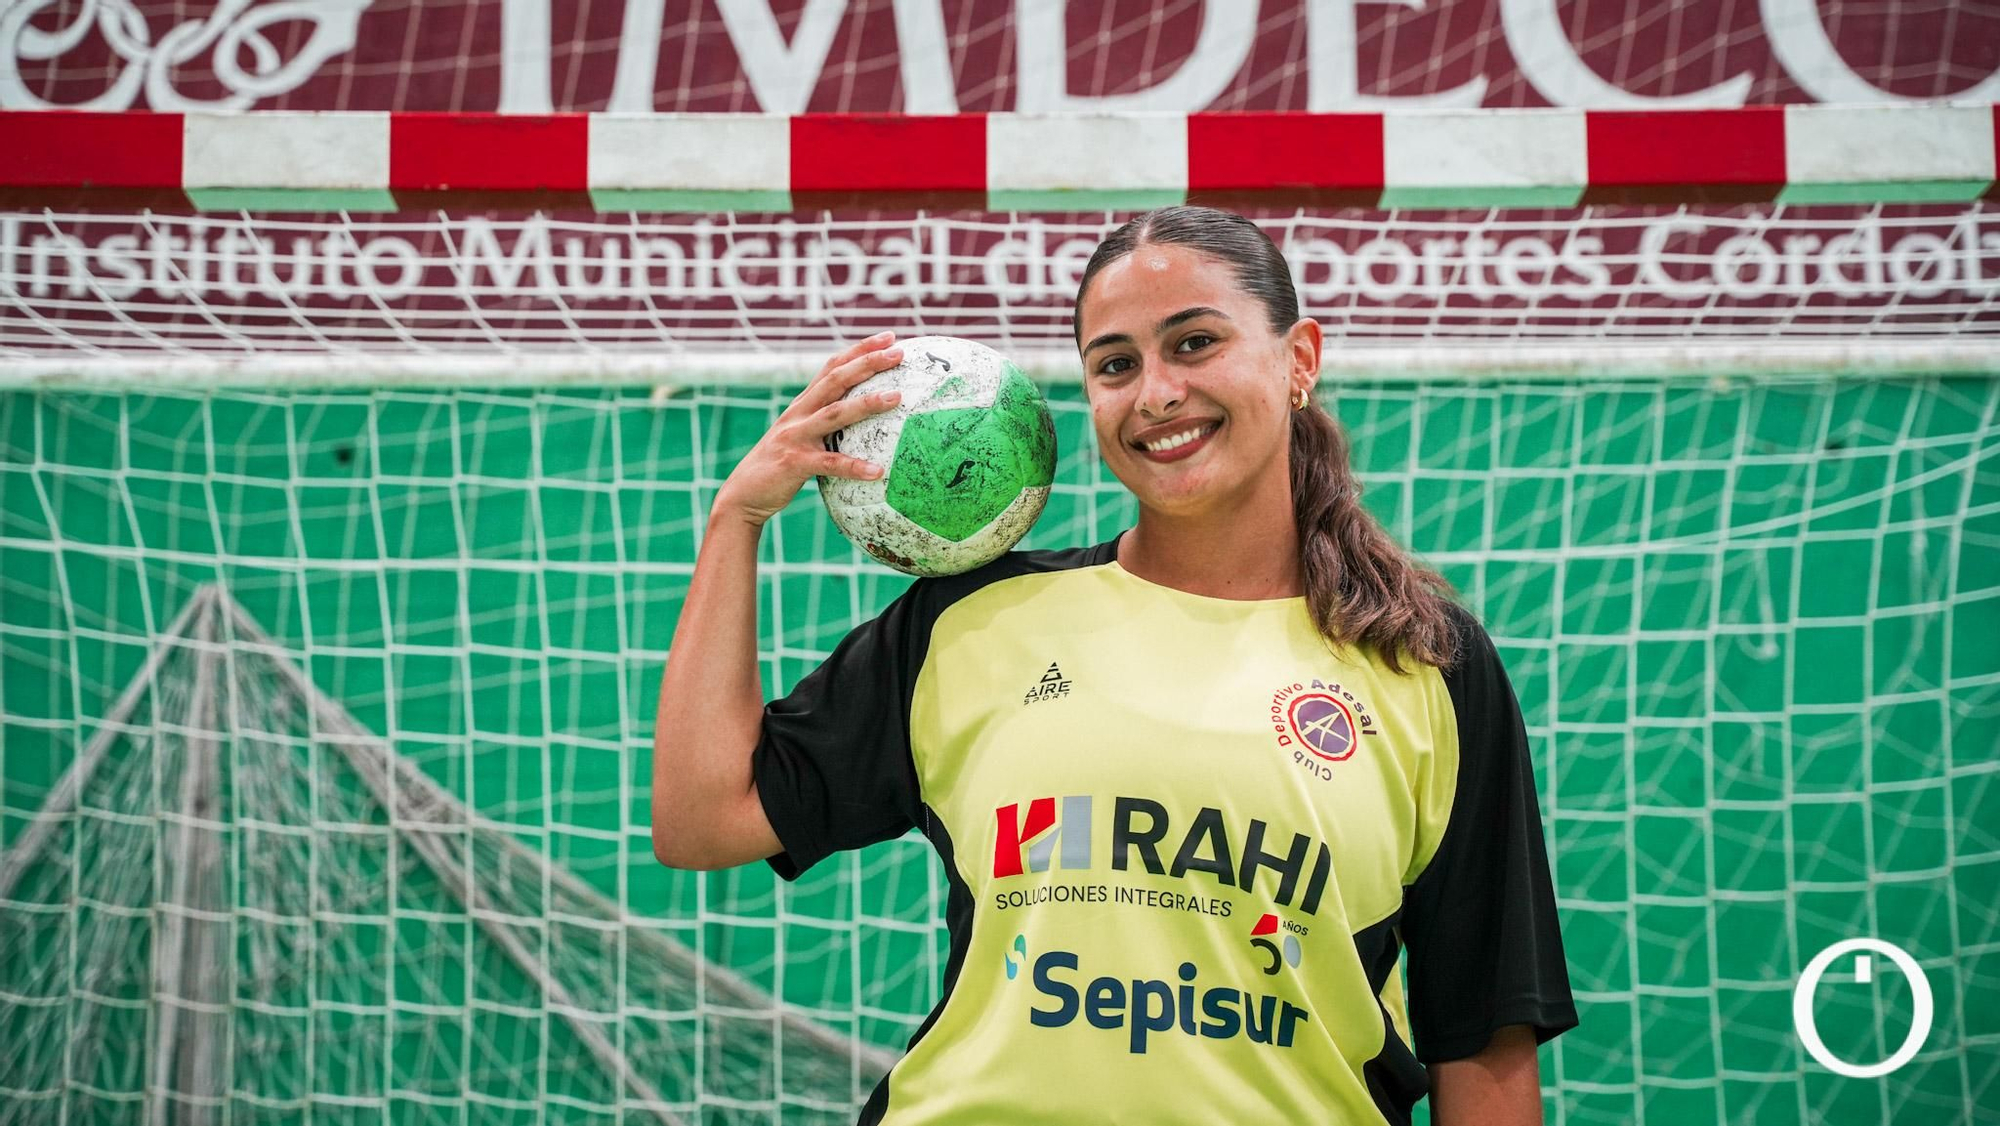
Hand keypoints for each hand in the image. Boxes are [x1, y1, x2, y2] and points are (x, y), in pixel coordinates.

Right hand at [712, 332, 905, 526]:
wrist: (744, 495)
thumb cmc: (781, 469)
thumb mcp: (803, 438)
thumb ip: (827, 427)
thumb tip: (867, 424)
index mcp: (803, 404)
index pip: (832, 367)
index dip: (859, 349)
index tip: (889, 337)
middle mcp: (798, 413)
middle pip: (835, 379)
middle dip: (867, 362)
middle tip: (899, 351)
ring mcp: (795, 435)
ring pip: (834, 413)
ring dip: (866, 403)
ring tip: (896, 397)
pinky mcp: (793, 462)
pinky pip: (830, 464)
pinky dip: (854, 466)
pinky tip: (878, 471)